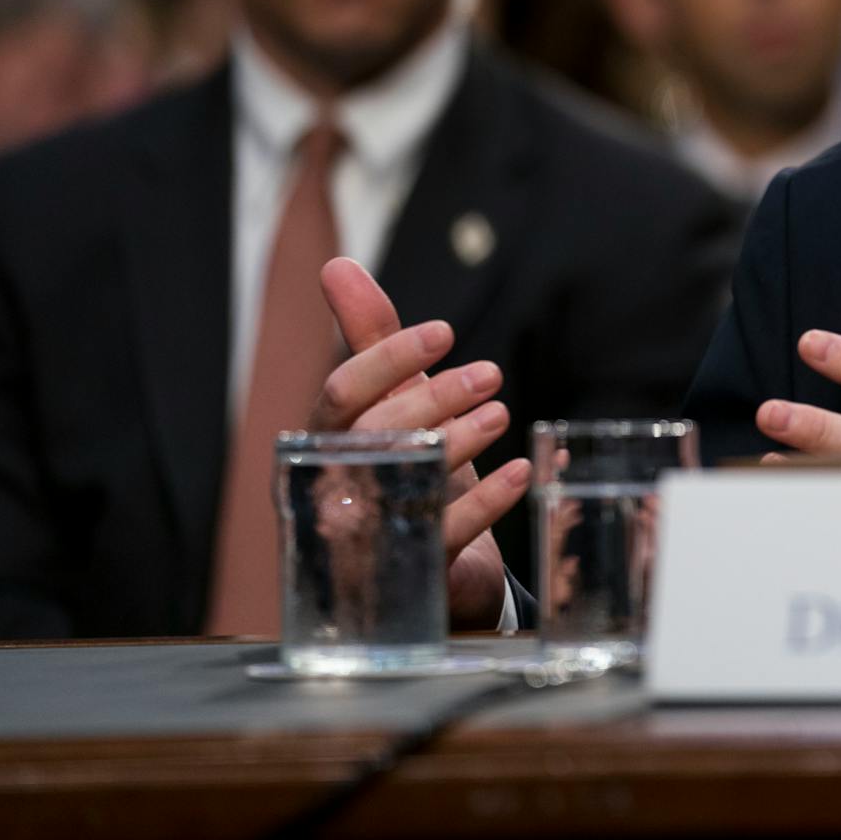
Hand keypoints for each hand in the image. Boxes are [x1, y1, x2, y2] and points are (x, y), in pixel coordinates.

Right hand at [311, 257, 529, 628]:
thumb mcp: (393, 397)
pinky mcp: (410, 574)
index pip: (341, 395)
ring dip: (456, 444)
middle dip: (433, 398)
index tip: (445, 331)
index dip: (390, 359)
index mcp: (319, 443)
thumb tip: (337, 265)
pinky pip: (444, 537)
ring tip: (500, 412)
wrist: (433, 555)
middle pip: (372, 438)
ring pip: (402, 487)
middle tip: (490, 373)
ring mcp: (366, 537)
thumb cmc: (405, 462)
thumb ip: (368, 336)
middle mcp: (332, 491)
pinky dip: (486, 501)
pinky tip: (521, 471)